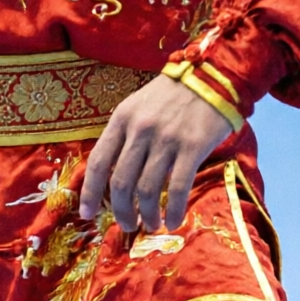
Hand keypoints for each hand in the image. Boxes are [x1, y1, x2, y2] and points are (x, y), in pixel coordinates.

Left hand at [79, 75, 235, 233]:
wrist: (212, 75)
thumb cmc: (173, 94)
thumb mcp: (139, 106)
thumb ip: (125, 135)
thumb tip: (114, 175)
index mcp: (122, 119)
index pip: (99, 162)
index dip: (90, 192)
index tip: (87, 215)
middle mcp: (140, 130)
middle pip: (121, 182)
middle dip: (121, 211)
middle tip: (128, 225)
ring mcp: (166, 139)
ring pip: (147, 189)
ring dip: (147, 214)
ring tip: (151, 225)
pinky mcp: (192, 147)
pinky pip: (177, 188)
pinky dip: (173, 210)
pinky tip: (173, 221)